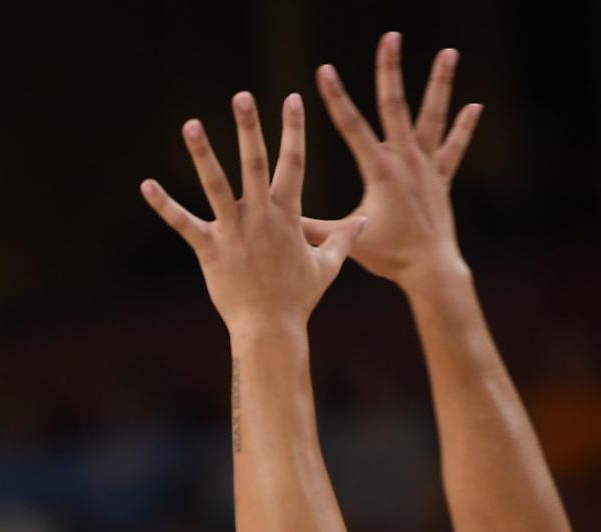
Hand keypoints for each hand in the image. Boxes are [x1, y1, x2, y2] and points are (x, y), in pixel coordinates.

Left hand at [141, 91, 366, 334]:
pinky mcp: (209, 250)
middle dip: (249, 128)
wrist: (270, 330)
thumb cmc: (298, 300)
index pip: (294, 163)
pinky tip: (146, 185)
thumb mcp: (326, 267)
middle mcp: (260, 217)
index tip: (292, 98)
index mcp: (288, 216)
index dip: (294, 130)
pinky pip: (183, 224)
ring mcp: (233, 232)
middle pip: (255, 164)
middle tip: (242, 96)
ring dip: (203, 154)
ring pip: (216, 185)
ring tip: (192, 124)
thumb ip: (342, 239)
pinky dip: (164, 205)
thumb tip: (362, 222)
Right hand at [306, 33, 482, 287]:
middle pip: (396, 106)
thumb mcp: (347, 242)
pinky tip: (474, 106)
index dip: (336, 98)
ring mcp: (427, 167)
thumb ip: (314, 230)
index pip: (352, 127)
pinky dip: (464, 128)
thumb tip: (282, 224)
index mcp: (380, 170)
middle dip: (390, 69)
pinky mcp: (441, 179)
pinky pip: (454, 148)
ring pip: (433, 117)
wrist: (430, 269)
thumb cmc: (389, 256)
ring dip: (440, 84)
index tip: (324, 71)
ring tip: (449, 53)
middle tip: (391, 37)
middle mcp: (406, 161)